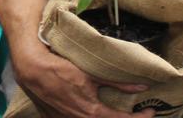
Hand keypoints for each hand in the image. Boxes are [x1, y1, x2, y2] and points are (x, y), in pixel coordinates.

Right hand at [10, 39, 152, 117]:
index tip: (150, 112)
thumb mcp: (91, 74)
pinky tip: (89, 109)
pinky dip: (88, 116)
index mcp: (92, 113)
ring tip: (114, 111)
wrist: (32, 69)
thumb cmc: (61, 69)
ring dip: (105, 117)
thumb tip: (141, 86)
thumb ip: (117, 83)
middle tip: (136, 113)